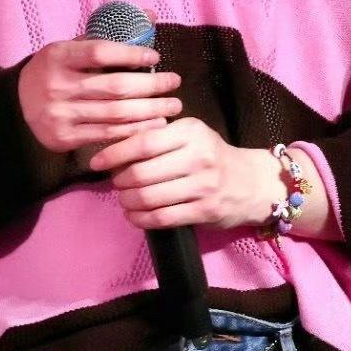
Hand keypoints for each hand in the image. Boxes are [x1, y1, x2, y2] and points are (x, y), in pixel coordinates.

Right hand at [17, 38, 181, 153]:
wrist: (18, 103)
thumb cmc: (56, 70)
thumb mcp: (72, 46)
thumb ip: (108, 34)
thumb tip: (149, 14)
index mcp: (58, 55)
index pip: (100, 52)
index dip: (131, 54)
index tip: (155, 57)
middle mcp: (57, 85)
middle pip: (114, 87)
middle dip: (151, 85)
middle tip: (174, 82)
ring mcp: (59, 113)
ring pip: (115, 114)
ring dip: (150, 110)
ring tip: (172, 106)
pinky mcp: (63, 137)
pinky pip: (106, 134)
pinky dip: (134, 130)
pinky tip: (154, 124)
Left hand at [87, 118, 262, 230]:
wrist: (253, 182)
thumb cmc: (213, 155)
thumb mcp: (191, 135)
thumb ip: (159, 137)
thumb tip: (114, 146)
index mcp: (190, 131)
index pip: (144, 141)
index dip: (116, 153)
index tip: (98, 161)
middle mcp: (198, 156)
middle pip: (142, 172)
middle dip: (120, 181)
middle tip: (116, 183)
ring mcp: (203, 185)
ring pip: (149, 197)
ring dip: (128, 201)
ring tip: (124, 199)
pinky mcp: (205, 211)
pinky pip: (162, 218)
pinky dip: (141, 219)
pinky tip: (134, 216)